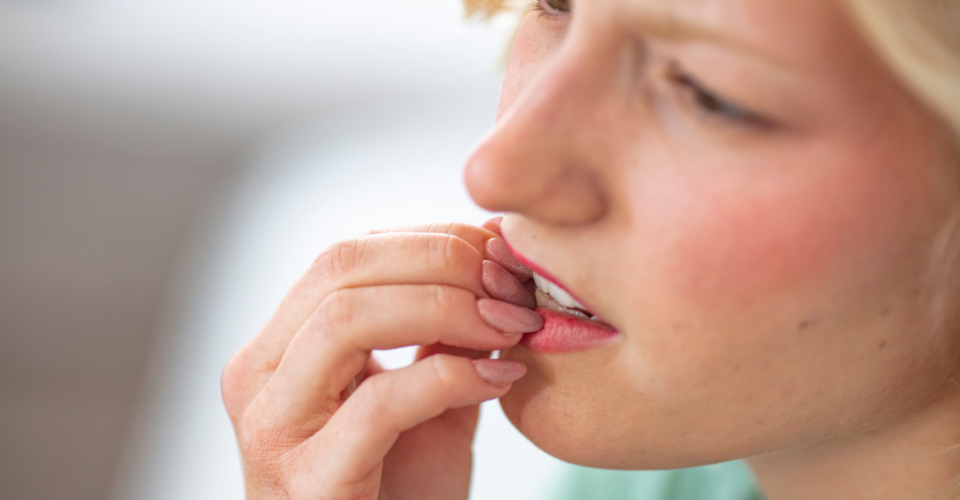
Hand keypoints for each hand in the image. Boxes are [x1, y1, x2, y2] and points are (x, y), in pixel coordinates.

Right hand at [221, 220, 540, 499]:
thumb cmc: (401, 489)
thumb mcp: (426, 395)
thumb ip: (445, 332)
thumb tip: (491, 250)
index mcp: (280, 346)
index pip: (347, 254)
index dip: (430, 239)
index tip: (500, 253)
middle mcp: (258, 376)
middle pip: (342, 268)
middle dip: (441, 262)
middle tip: (511, 287)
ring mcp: (272, 427)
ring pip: (346, 320)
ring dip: (446, 308)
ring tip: (509, 325)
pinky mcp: (307, 481)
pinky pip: (379, 404)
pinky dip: (450, 379)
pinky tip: (499, 381)